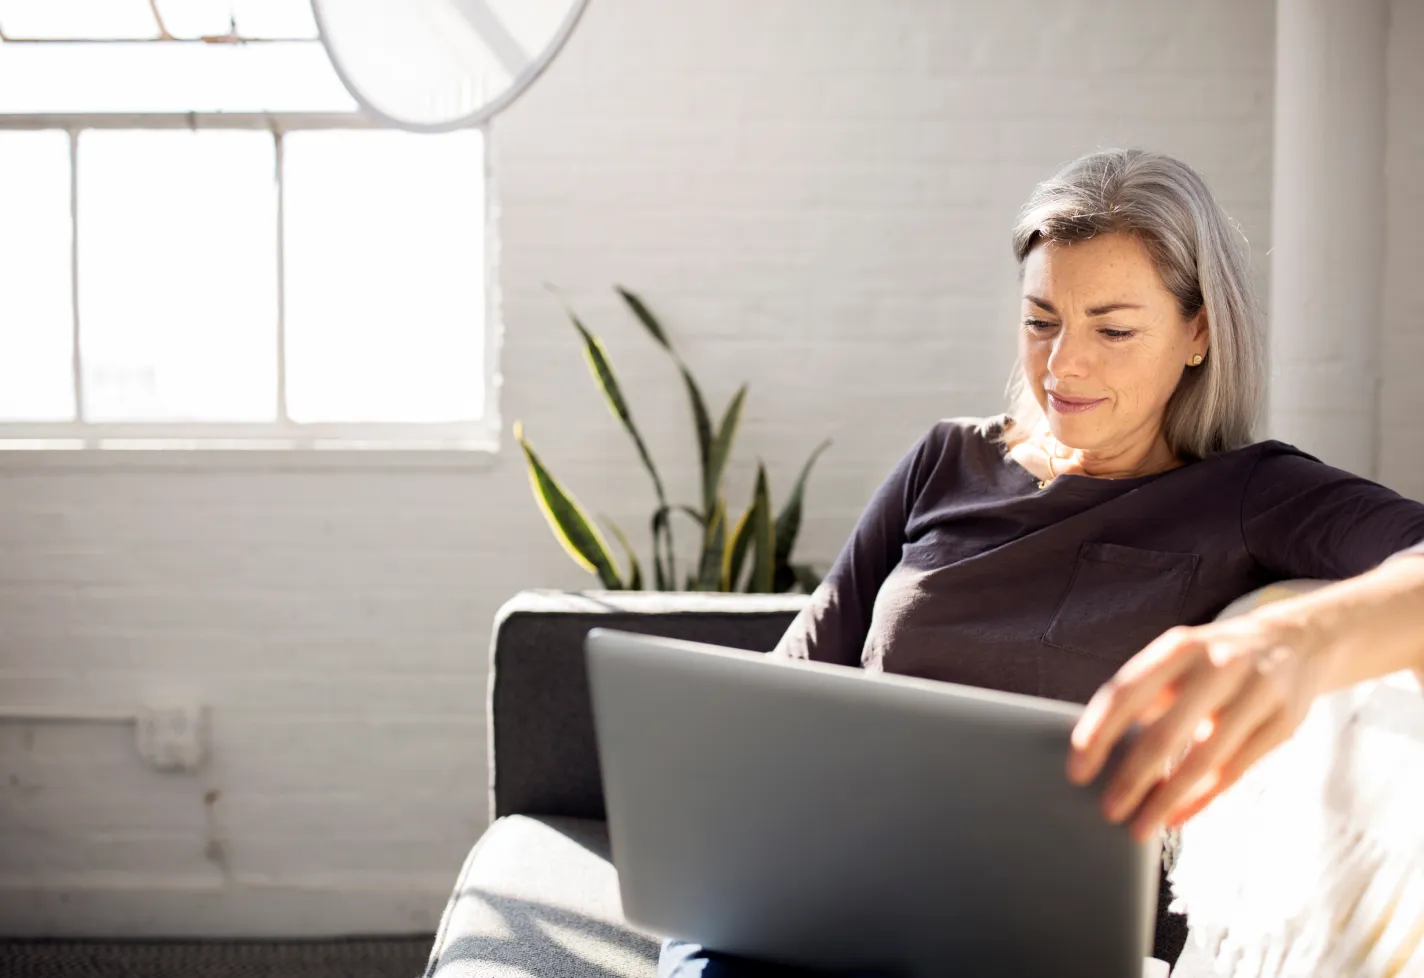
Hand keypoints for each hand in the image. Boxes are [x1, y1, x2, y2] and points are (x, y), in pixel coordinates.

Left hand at [1065, 611, 1332, 840]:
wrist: (1298, 639)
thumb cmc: (1215, 659)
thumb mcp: (1178, 658)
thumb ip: (1144, 693)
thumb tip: (1098, 748)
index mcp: (1178, 647)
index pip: (1125, 693)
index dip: (1097, 734)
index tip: (1077, 772)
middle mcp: (1217, 666)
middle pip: (1164, 733)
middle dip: (1131, 779)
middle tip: (1107, 811)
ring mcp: (1255, 694)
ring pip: (1203, 760)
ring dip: (1166, 800)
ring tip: (1140, 827)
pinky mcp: (1283, 723)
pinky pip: (1235, 771)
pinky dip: (1202, 799)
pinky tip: (1176, 817)